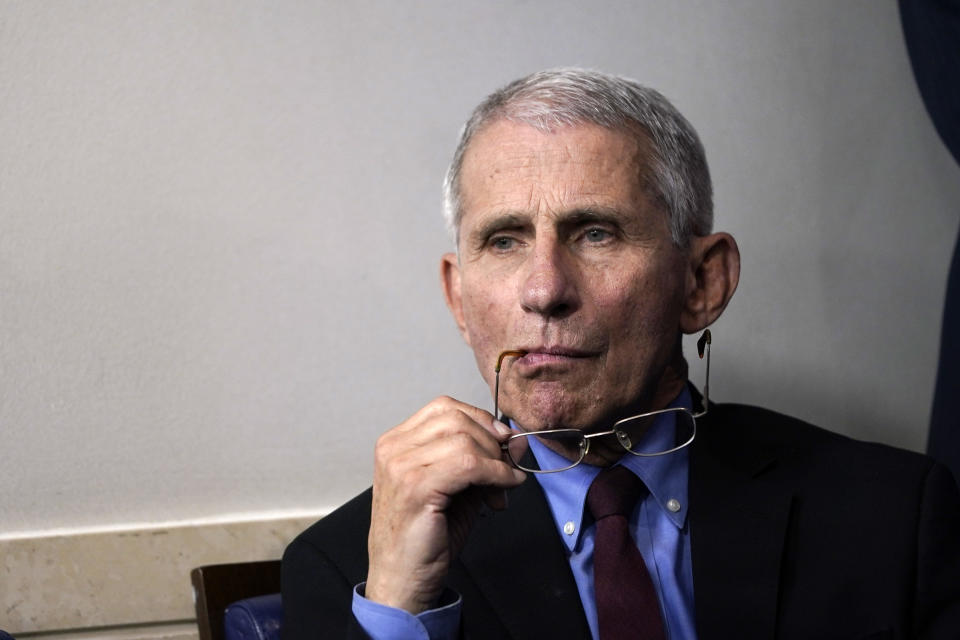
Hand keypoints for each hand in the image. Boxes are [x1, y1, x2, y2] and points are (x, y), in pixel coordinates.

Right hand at [365, 396, 526, 612]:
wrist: (401, 581)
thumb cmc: (426, 538)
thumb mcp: (458, 488)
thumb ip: (482, 461)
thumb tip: (516, 442)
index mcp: (396, 443)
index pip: (444, 407)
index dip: (480, 419)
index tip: (503, 441)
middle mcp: (394, 449)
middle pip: (455, 418)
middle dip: (491, 440)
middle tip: (506, 468)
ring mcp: (401, 466)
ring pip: (464, 439)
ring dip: (495, 460)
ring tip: (502, 487)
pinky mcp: (416, 488)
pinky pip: (468, 464)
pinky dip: (495, 474)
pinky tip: (502, 490)